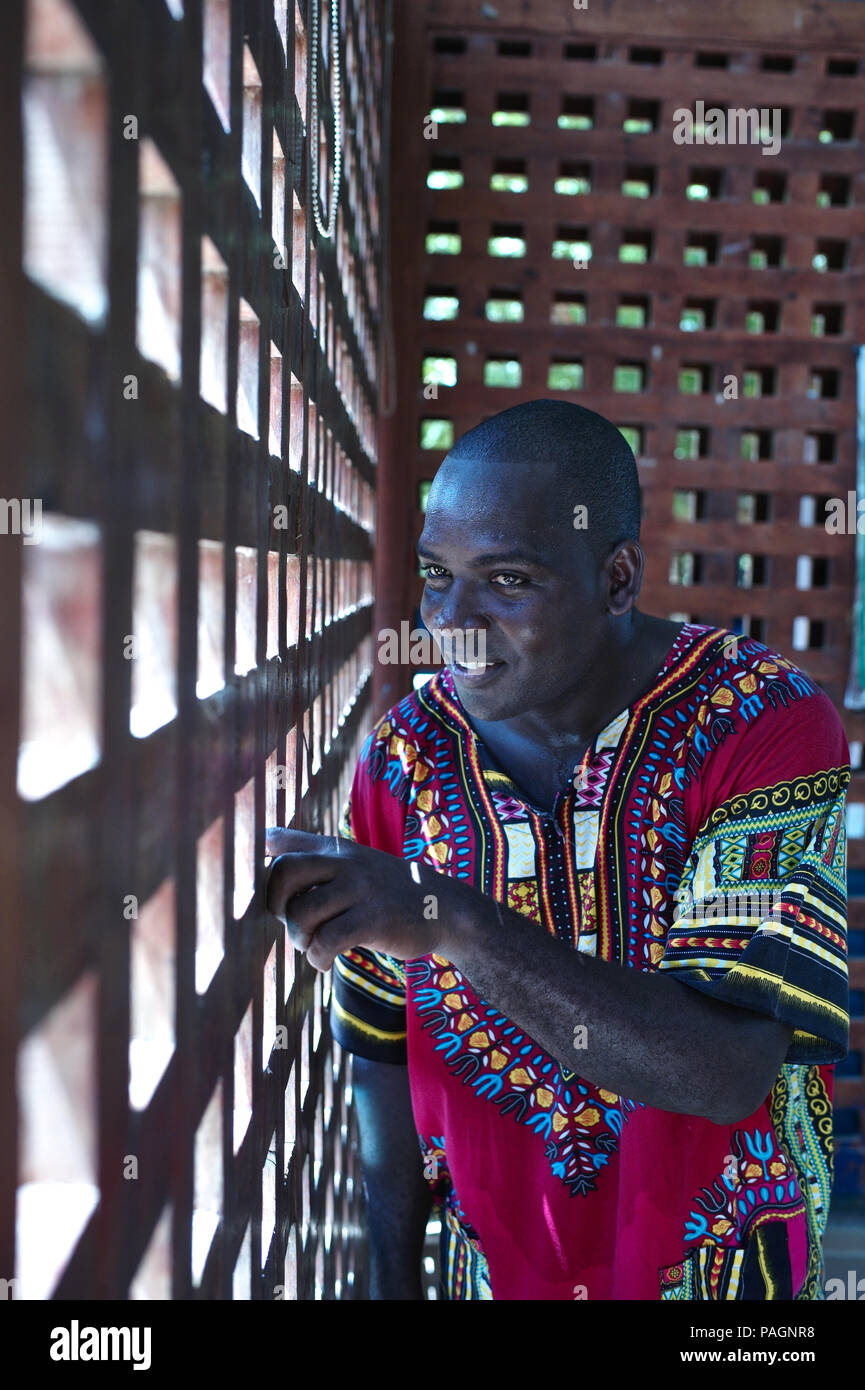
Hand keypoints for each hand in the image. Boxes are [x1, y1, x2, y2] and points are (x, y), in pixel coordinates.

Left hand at [264, 827, 469, 970]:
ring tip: (313, 945)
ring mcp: (361, 889)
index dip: (255, 859)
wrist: (445, 907)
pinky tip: (324, 961)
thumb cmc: (386, 890)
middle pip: (283, 872)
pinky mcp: (375, 919)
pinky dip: (317, 958)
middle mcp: (345, 862)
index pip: (280, 839)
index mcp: (334, 848)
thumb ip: (312, 854)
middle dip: (274, 904)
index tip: (253, 885)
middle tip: (288, 921)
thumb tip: (262, 845)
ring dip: (299, 938)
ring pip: (302, 913)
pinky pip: (327, 941)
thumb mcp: (352, 862)